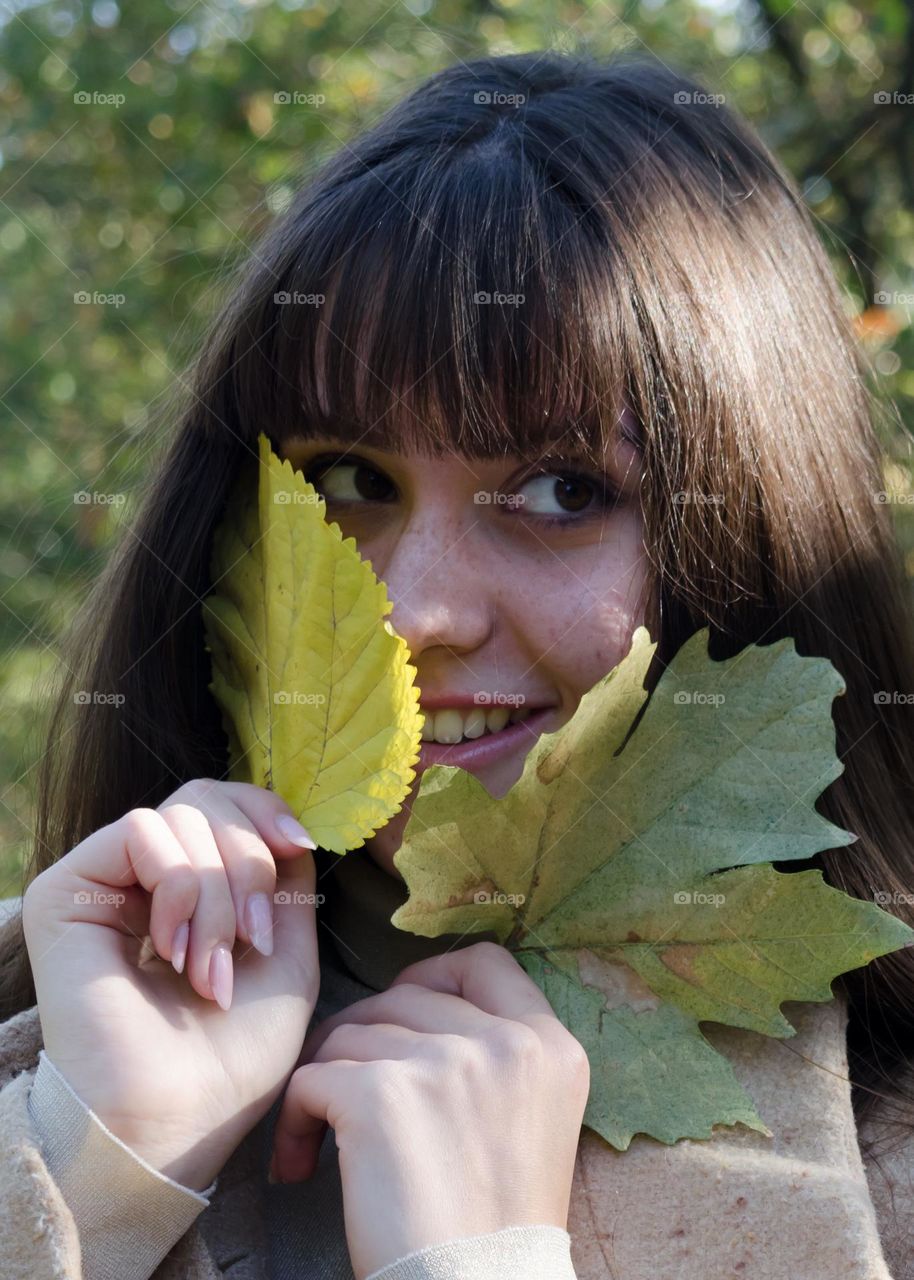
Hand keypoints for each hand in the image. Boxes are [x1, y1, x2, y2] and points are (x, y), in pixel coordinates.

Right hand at [22, 778, 319, 1191]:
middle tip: (253, 940)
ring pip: (183, 816)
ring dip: (217, 893)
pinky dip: (178, 885)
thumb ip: (285, 884)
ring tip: (211, 971)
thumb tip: (289, 824)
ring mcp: (104, 882)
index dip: (267, 811)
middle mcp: (143, 878)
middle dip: (250, 862)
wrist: (178, 1117)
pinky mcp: (67, 892)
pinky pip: (142, 831)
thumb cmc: (234, 1054)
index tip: (302, 846)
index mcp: (191, 890)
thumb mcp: (287, 954)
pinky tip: (174, 951)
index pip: (225, 804)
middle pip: (208, 798)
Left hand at [269, 940, 589, 1279]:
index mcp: (550, 1046)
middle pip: (405, 996)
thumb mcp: (536, 1121)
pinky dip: (294, 1121)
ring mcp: (444, 1063)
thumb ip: (502, 1058)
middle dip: (366, 1036)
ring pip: (352, 1032)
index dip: (434, 977)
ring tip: (324, 1139)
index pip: (485, 963)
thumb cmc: (496, 1229)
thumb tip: (424, 1011)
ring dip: (327, 1081)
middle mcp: (505, 1043)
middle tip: (348, 1087)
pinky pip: (310, 1078)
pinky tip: (300, 1165)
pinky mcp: (380, 1095)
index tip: (404, 1014)